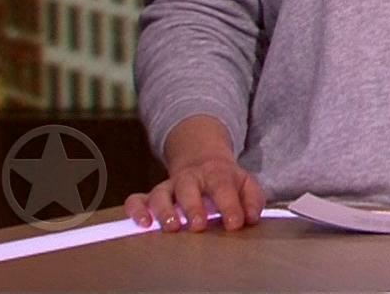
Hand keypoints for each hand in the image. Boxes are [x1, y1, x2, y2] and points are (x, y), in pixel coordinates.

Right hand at [125, 114, 265, 232]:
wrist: (203, 161)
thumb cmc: (226, 180)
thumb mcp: (246, 183)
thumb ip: (253, 200)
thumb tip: (252, 217)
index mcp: (216, 173)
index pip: (222, 187)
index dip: (229, 206)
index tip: (234, 224)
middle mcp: (189, 178)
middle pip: (187, 188)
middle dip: (192, 207)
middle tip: (199, 226)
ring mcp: (168, 187)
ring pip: (159, 194)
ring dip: (163, 211)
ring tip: (171, 227)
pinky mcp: (151, 196)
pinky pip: (136, 200)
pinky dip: (136, 210)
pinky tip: (143, 224)